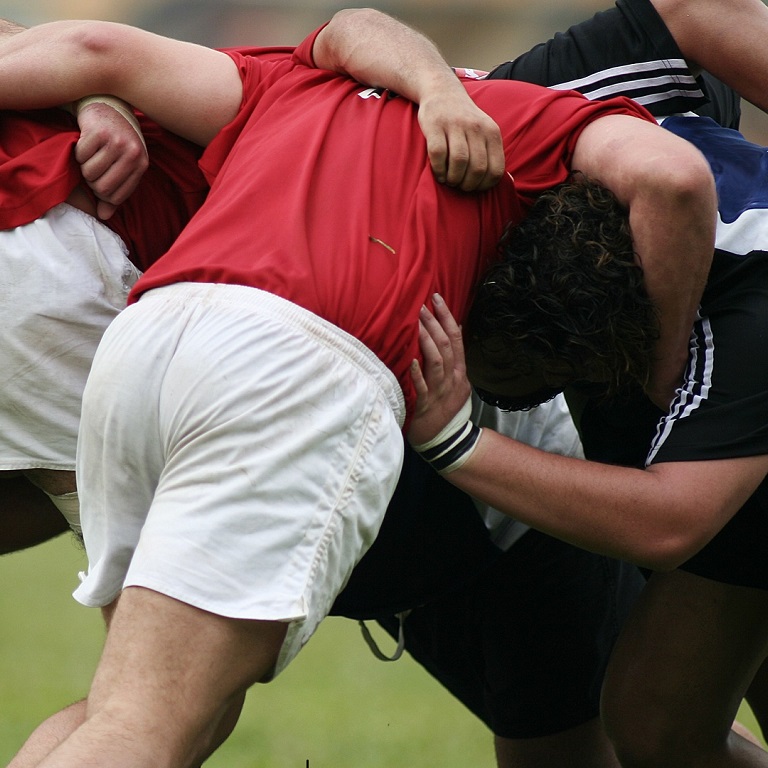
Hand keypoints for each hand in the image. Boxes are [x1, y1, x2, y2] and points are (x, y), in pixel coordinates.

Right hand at [75, 98, 148, 219]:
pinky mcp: (99, 132)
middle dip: (92, 182)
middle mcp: (133, 153)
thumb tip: (103, 215)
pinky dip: (78, 152)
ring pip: (89, 172)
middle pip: (102, 188)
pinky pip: (80, 155)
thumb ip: (115, 190)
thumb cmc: (116, 140)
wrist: (109, 105)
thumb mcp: (123, 165)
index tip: (99, 184)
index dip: (103, 195)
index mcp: (141, 164)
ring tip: (90, 155)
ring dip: (84, 166)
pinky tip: (85, 142)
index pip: (116, 197)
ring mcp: (117, 142)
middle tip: (91, 169)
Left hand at [408, 294, 472, 445]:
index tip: (437, 298)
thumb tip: (454, 329)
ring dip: (427, 342)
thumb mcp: (456, 382)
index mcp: (459, 372)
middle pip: (446, 346)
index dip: (447, 317)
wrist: (447, 440)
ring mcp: (440, 392)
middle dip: (434, 324)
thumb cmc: (446, 408)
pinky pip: (423, 388)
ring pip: (437, 362)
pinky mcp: (426, 406)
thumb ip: (454, 359)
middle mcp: (452, 379)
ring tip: (417, 324)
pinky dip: (417, 374)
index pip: (456, 338)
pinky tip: (411, 361)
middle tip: (422, 306)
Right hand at [417, 90, 503, 191]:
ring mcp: (455, 125)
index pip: (496, 170)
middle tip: (459, 185)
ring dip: (453, 178)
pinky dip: (438, 170)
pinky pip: (438, 154)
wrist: (442, 92)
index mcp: (492, 132)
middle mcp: (476, 128)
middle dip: (467, 185)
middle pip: (478, 168)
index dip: (484, 185)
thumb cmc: (465, 120)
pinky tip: (438, 173)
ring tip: (449, 180)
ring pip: (459, 162)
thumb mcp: (486, 131)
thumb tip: (507, 182)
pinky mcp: (435, 125)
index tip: (474, 187)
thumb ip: (493, 153)